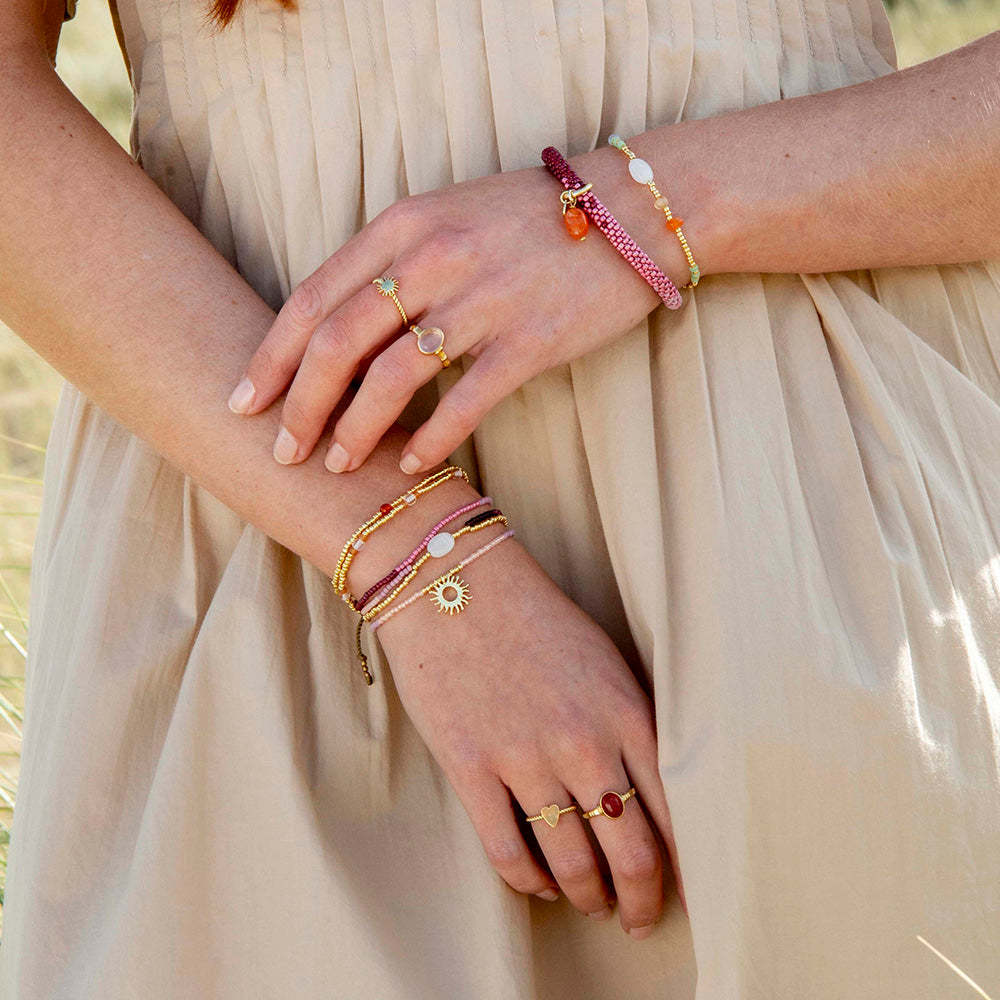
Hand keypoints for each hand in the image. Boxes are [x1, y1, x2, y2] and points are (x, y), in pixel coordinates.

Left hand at [226, 146, 674, 473]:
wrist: (629, 211)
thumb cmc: (529, 220)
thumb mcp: (446, 216)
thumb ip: (390, 262)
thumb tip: (337, 334)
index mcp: (404, 225)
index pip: (313, 297)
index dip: (271, 356)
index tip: (245, 401)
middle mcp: (434, 257)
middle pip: (339, 342)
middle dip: (299, 404)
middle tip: (282, 450)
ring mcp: (483, 298)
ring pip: (393, 376)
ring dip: (356, 430)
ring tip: (338, 464)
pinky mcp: (531, 339)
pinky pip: (464, 401)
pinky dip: (431, 440)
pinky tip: (413, 466)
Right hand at [368, 531, 687, 935]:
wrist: (454, 585)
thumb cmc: (533, 618)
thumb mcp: (603, 660)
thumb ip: (630, 722)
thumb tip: (646, 790)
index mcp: (625, 712)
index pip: (673, 812)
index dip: (681, 866)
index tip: (679, 889)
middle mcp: (584, 743)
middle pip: (631, 854)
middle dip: (641, 900)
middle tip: (638, 918)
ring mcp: (526, 759)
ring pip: (573, 864)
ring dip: (586, 896)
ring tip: (589, 903)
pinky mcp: (472, 769)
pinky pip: (509, 853)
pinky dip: (529, 883)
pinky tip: (538, 884)